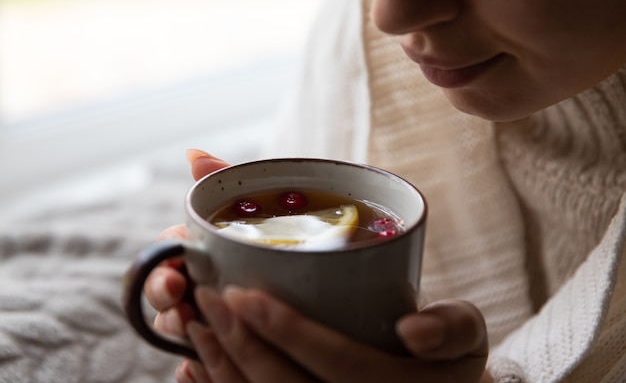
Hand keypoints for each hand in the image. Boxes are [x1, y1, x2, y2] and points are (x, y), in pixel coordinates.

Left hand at [144, 149, 491, 382]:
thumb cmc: (448, 365)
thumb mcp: (465, 337)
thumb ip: (450, 327)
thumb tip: (411, 330)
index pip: (341, 364)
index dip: (289, 331)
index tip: (245, 293)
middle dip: (238, 345)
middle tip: (206, 299)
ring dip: (220, 370)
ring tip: (193, 325)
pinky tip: (192, 370)